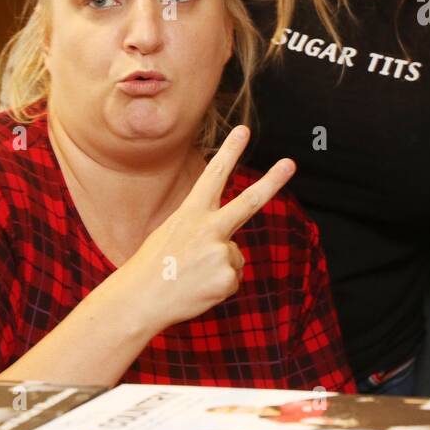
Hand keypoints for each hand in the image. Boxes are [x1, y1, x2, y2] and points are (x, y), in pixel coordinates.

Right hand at [117, 126, 294, 332]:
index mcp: (191, 213)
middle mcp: (209, 228)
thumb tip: (231, 246)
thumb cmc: (153, 267)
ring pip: (234, 256)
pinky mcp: (227, 277)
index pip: (213, 176)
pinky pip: (233, 279)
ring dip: (218, 268)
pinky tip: (197, 289)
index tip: (244, 130)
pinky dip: (218, 287)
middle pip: (249, 202)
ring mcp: (220, 252)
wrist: (139, 300)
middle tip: (290, 163)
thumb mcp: (173, 235)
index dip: (230, 151)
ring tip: (190, 276)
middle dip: (272, 182)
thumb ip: (204, 232)